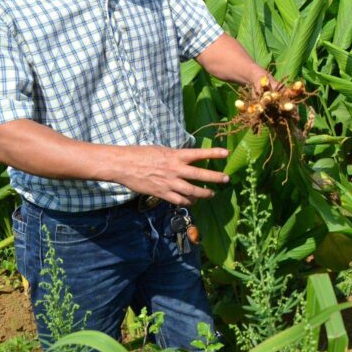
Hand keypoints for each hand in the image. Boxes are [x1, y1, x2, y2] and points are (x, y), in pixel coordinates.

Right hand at [114, 145, 229, 205]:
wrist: (124, 165)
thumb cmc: (141, 154)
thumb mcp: (162, 150)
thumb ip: (175, 156)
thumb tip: (186, 159)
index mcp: (175, 155)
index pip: (199, 154)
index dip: (213, 153)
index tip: (226, 153)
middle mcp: (175, 169)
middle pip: (200, 175)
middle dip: (215, 177)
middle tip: (226, 179)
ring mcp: (169, 182)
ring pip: (192, 191)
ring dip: (204, 193)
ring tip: (212, 194)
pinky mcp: (162, 193)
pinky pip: (179, 200)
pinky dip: (188, 202)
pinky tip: (193, 202)